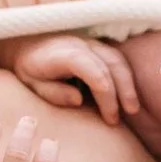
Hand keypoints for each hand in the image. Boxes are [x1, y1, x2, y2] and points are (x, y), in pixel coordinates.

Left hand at [5, 34, 139, 124]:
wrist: (28, 45)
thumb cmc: (30, 69)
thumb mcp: (31, 84)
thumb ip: (53, 92)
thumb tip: (78, 99)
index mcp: (60, 53)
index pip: (85, 64)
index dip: (100, 83)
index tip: (109, 108)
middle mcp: (80, 44)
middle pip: (108, 62)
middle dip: (118, 90)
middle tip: (117, 118)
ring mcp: (92, 43)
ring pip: (117, 59)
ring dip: (128, 84)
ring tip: (131, 109)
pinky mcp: (99, 47)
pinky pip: (118, 59)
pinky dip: (127, 78)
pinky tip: (128, 97)